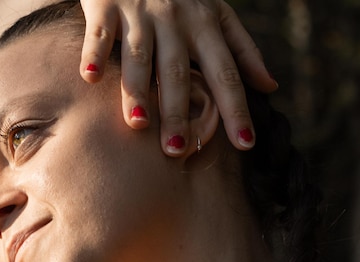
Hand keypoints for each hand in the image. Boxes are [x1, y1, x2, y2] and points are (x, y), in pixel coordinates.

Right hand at [79, 0, 277, 154]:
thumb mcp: (219, 15)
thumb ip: (244, 50)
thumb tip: (270, 87)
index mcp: (206, 26)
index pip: (225, 74)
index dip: (236, 109)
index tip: (245, 144)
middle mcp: (175, 21)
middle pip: (178, 73)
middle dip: (177, 112)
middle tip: (176, 149)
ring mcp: (140, 13)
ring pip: (139, 58)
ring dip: (137, 90)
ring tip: (138, 124)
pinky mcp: (106, 6)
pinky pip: (100, 34)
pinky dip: (93, 54)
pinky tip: (89, 78)